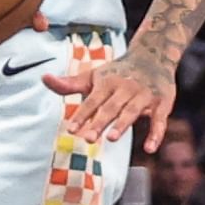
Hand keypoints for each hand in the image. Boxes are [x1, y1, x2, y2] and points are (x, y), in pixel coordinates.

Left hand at [46, 49, 178, 148]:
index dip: (82, 115)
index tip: (71, 130)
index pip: (92, 101)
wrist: (154, 55)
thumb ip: (69, 84)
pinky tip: (149, 149)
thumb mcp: (93, 76)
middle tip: (88, 139)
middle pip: (110, 107)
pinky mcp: (161, 104)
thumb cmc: (116, 72)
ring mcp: (144, 96)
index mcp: (107, 82)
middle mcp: (125, 88)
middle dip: (99, 122)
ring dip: (122, 124)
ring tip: (112, 138)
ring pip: (132, 111)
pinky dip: (156, 134)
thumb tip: (44, 78)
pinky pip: (159, 121)